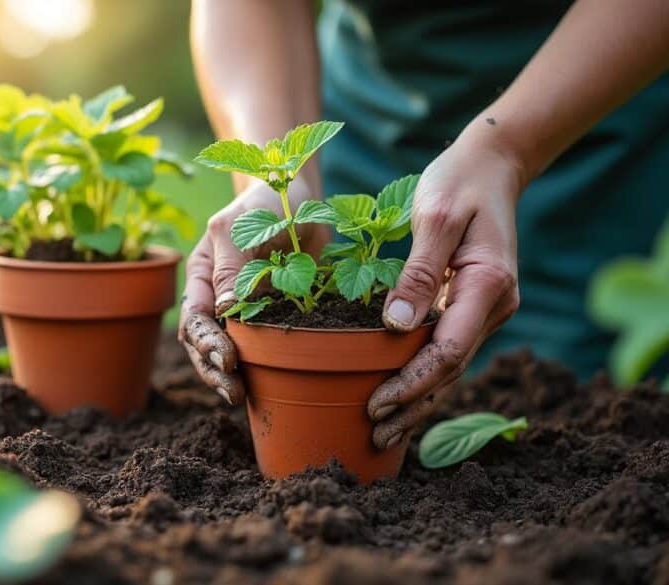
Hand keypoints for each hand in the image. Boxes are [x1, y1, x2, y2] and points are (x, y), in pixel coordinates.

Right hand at [178, 178, 326, 404]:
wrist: (302, 195)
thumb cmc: (266, 201)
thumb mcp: (241, 225)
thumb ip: (231, 265)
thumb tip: (225, 311)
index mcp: (203, 275)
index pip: (194, 317)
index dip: (206, 341)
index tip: (228, 358)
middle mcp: (218, 296)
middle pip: (203, 341)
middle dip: (213, 368)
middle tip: (232, 389)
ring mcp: (244, 308)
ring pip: (227, 349)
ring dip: (229, 374)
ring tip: (239, 395)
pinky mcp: (272, 315)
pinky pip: (261, 346)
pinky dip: (259, 366)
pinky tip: (264, 384)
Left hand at [367, 128, 527, 448]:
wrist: (492, 165)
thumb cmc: (458, 182)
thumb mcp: (434, 217)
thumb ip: (417, 271)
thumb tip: (396, 326)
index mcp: (488, 285)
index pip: (448, 350)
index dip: (411, 383)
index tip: (376, 405)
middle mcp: (494, 305)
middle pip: (451, 369)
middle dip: (412, 404)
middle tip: (373, 434)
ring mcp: (486, 308)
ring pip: (451, 365)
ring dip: (418, 398)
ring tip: (383, 431)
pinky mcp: (471, 305)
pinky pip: (447, 348)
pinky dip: (423, 374)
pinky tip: (399, 396)